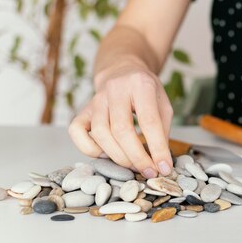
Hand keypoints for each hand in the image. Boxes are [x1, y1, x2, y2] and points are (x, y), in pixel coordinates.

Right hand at [68, 62, 173, 178]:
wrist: (122, 71)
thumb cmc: (146, 92)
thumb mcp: (163, 104)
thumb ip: (162, 129)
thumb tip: (160, 161)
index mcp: (141, 84)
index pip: (149, 120)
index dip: (157, 148)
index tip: (164, 167)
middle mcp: (115, 90)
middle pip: (121, 129)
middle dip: (136, 157)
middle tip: (148, 171)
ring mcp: (96, 99)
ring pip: (100, 134)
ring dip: (118, 156)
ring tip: (133, 165)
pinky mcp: (82, 110)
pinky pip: (77, 132)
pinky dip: (89, 149)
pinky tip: (107, 154)